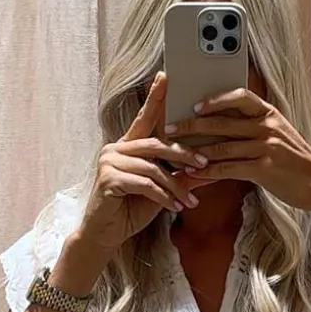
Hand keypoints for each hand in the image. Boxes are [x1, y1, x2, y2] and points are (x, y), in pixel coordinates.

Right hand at [74, 73, 207, 252]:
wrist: (105, 235)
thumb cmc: (130, 211)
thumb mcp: (160, 192)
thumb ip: (178, 178)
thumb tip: (206, 171)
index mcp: (128, 147)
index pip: (144, 118)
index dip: (155, 97)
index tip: (166, 76)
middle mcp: (116, 149)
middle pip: (156, 144)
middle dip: (183, 155)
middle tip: (204, 164)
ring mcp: (110, 162)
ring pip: (153, 167)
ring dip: (176, 186)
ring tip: (190, 201)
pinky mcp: (108, 179)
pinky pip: (144, 183)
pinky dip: (163, 196)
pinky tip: (175, 207)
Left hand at [165, 89, 310, 209]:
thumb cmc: (295, 161)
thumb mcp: (278, 136)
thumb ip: (255, 128)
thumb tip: (223, 128)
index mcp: (268, 114)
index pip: (239, 96)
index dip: (215, 99)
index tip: (195, 105)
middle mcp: (266, 127)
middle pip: (222, 122)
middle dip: (191, 126)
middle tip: (170, 129)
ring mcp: (265, 147)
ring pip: (221, 147)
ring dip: (194, 152)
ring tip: (175, 155)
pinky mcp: (263, 169)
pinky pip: (228, 169)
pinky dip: (207, 173)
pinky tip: (193, 175)